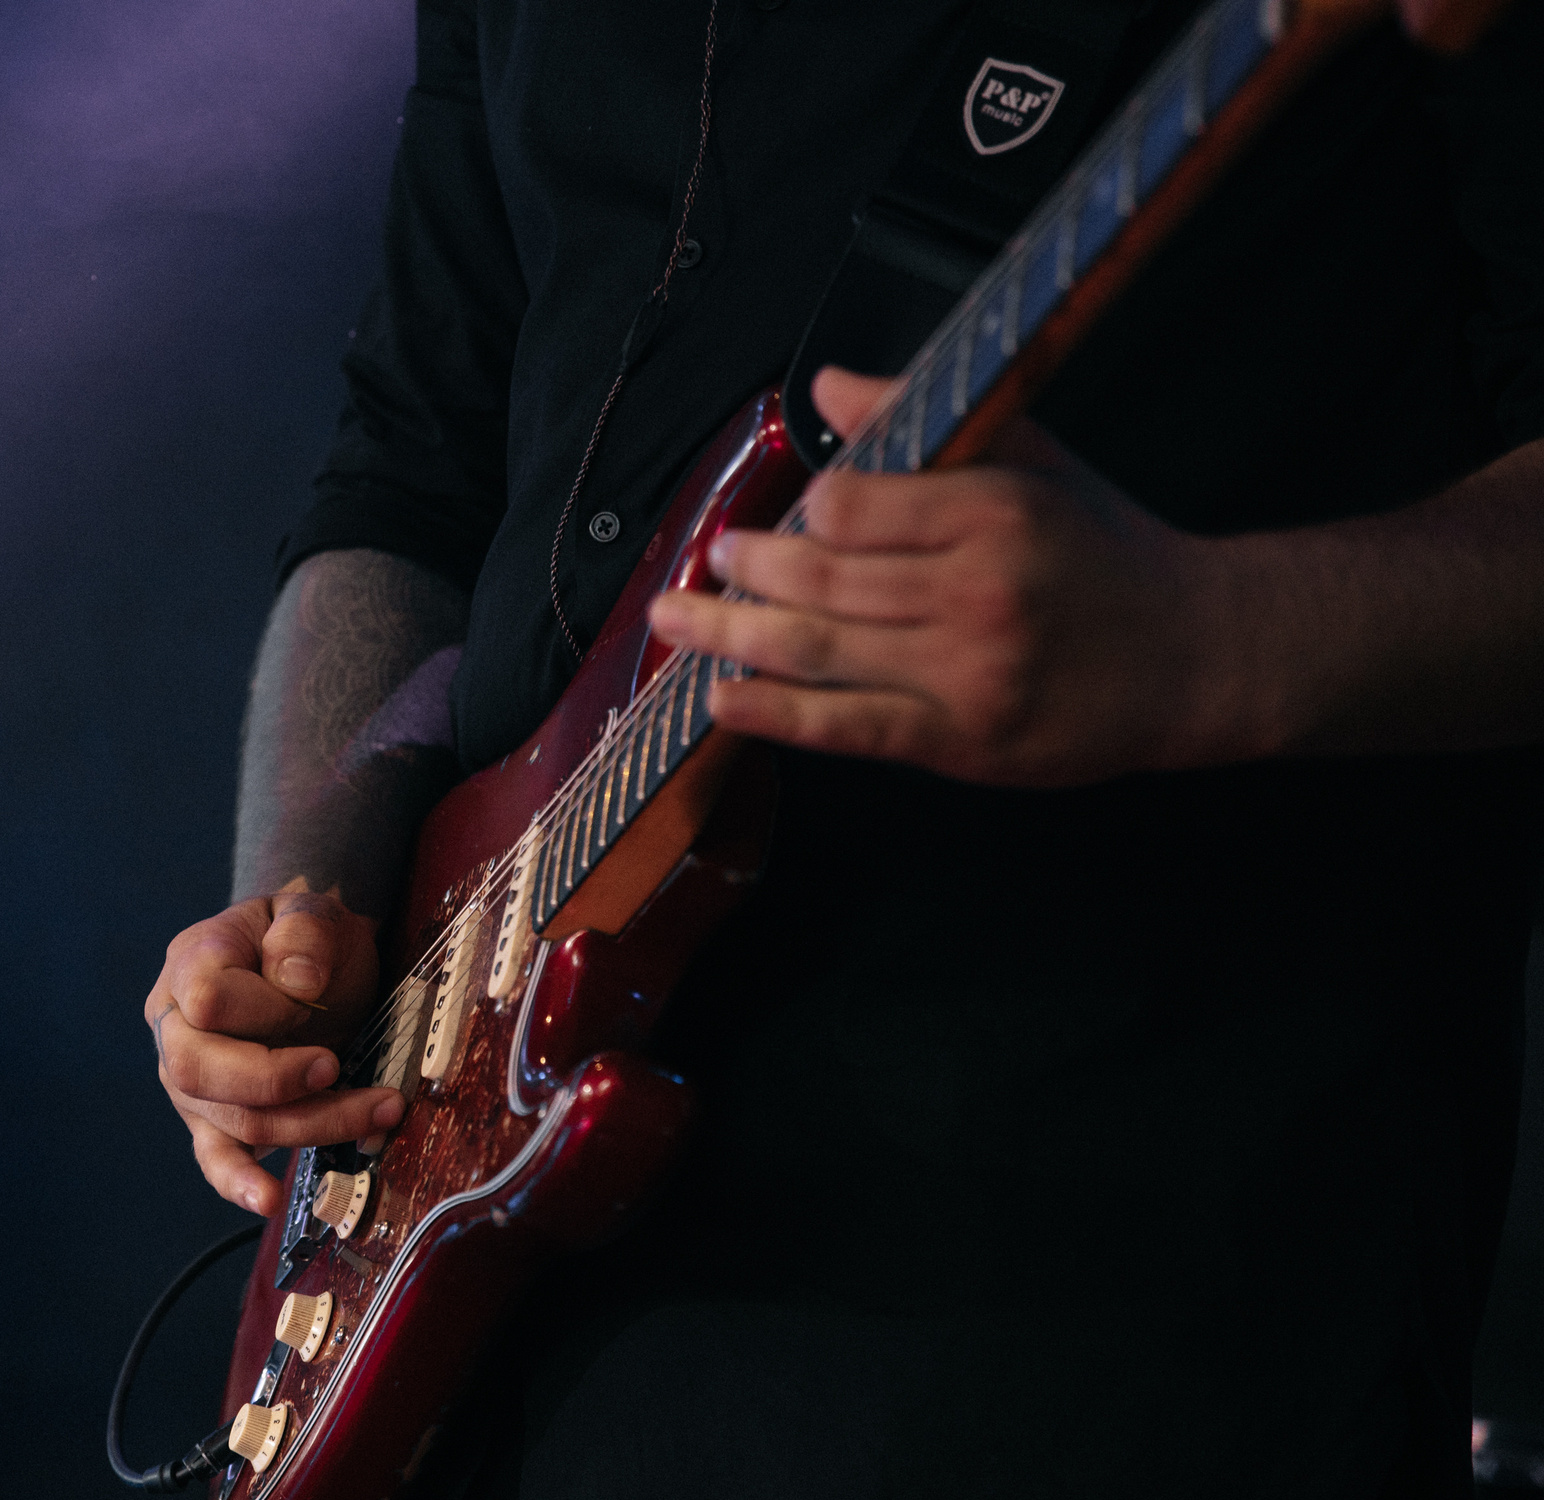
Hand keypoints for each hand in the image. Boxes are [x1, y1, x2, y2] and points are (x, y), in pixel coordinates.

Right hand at [147, 879, 401, 1215]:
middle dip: (277, 1080)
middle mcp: (175, 1027)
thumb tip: (299, 983)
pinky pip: (216, 1159)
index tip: (313, 998)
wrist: (309, 964)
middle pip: (198, 1071)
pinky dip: (241, 1182)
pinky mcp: (212, 1120)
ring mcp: (188, 1082)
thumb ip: (305, 930)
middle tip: (336, 1065)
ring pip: (230, 1120)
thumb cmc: (306, 939)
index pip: (207, 1000)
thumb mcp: (313, 910)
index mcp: (193, 963)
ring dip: (310, 1123)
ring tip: (378, 1110)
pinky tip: (268, 1199)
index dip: (263, 1009)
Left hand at [649, 368, 1254, 785]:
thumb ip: (927, 423)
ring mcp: (966, 674)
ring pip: (820, 652)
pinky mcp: (962, 741)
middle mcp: (976, 593)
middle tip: (700, 566)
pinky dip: (775, 713)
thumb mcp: (1033, 461)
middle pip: (822, 581)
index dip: (799, 512)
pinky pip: (847, 727)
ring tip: (675, 624)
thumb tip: (829, 386)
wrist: (1197, 656)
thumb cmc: (1103, 553)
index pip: (852, 505)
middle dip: (744, 572)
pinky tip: (723, 698)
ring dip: (732, 637)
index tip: (769, 514)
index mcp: (994, 512)